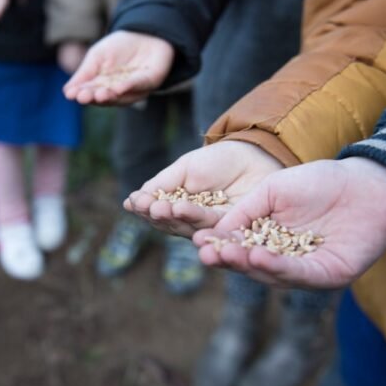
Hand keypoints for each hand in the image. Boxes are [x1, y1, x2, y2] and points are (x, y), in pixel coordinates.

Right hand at [63, 31, 173, 104]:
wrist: (145, 32)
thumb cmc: (119, 47)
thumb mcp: (97, 56)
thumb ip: (85, 73)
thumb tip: (66, 92)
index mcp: (103, 87)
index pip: (91, 92)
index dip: (81, 93)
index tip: (70, 94)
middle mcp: (118, 92)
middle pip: (105, 98)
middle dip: (94, 97)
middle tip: (83, 97)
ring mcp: (135, 89)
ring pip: (122, 96)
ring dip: (110, 96)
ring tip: (98, 94)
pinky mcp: (150, 81)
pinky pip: (139, 85)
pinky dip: (129, 87)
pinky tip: (118, 87)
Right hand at [123, 141, 283, 237]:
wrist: (254, 157)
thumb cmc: (218, 162)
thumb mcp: (185, 168)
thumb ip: (163, 184)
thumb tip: (133, 199)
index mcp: (176, 206)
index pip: (155, 211)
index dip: (143, 208)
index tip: (131, 202)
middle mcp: (190, 221)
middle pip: (168, 222)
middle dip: (156, 213)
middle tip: (146, 206)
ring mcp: (208, 227)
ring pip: (185, 225)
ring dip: (171, 216)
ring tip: (159, 207)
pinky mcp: (227, 228)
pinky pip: (207, 222)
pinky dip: (192, 215)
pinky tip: (179, 208)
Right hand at [193, 158, 385, 288]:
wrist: (367, 182)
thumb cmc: (319, 181)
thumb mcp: (271, 189)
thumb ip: (245, 211)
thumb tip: (213, 232)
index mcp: (266, 240)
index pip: (237, 247)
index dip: (217, 245)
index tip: (197, 240)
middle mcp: (283, 260)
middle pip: (250, 265)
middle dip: (228, 259)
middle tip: (206, 254)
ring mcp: (306, 270)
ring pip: (271, 274)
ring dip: (248, 266)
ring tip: (229, 255)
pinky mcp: (330, 275)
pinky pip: (301, 275)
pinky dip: (279, 269)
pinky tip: (260, 257)